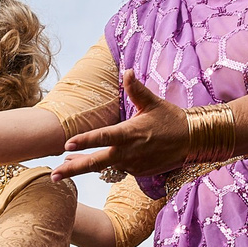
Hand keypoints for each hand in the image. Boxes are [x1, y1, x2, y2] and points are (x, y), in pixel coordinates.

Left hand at [55, 74, 188, 182]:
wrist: (194, 142)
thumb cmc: (173, 119)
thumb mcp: (154, 103)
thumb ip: (136, 90)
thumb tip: (127, 71)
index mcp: (130, 133)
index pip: (102, 138)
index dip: (84, 141)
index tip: (66, 145)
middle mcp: (129, 153)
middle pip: (96, 163)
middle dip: (73, 169)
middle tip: (53, 175)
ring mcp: (133, 165)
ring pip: (105, 166)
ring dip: (86, 165)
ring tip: (67, 163)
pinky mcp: (138, 173)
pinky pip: (119, 168)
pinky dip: (110, 163)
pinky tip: (102, 158)